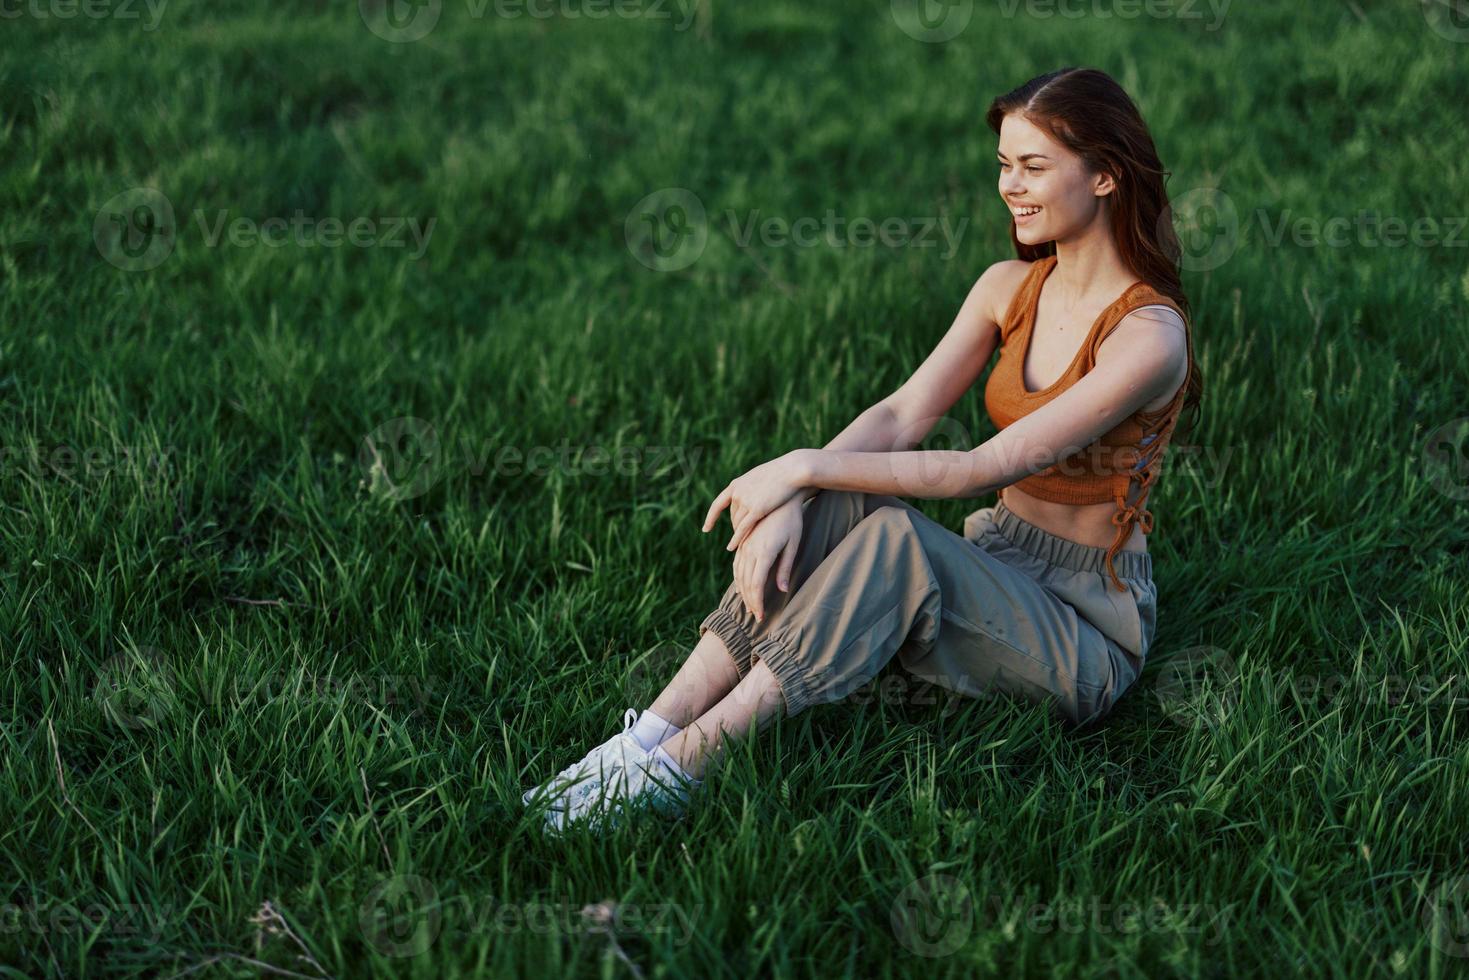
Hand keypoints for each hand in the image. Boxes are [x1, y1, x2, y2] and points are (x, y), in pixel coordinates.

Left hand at [701, 450, 810, 550]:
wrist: (791, 470)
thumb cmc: (780, 472)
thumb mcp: (759, 477)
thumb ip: (750, 486)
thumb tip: (748, 491)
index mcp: (736, 485)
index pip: (718, 504)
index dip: (711, 517)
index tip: (706, 528)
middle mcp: (737, 493)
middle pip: (732, 517)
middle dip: (736, 527)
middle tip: (742, 537)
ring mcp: (745, 501)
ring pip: (737, 524)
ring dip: (739, 534)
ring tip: (744, 545)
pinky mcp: (756, 510)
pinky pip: (743, 528)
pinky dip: (736, 539)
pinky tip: (732, 548)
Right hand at [731, 497, 804, 623]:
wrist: (780, 493)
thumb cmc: (793, 519)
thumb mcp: (793, 544)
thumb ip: (785, 567)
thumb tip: (782, 591)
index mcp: (764, 552)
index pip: (757, 585)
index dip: (757, 602)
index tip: (760, 616)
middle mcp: (751, 549)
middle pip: (746, 582)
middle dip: (750, 601)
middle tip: (755, 616)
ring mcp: (745, 543)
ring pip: (739, 573)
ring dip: (743, 591)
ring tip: (749, 605)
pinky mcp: (743, 539)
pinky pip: (737, 562)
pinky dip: (738, 577)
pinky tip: (741, 586)